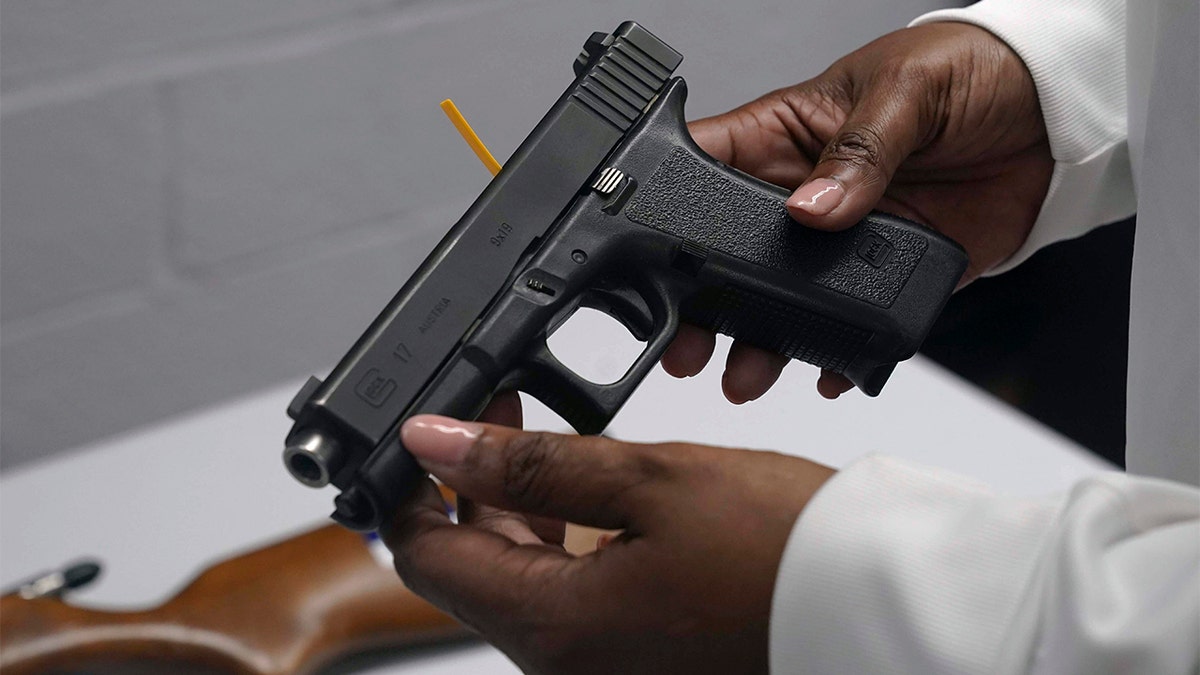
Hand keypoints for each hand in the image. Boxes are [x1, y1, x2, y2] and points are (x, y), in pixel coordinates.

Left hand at [381, 409, 834, 673]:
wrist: (884, 608)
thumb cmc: (788, 554)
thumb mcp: (650, 482)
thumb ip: (532, 464)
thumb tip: (434, 444)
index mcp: (556, 628)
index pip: (427, 558)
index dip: (410, 489)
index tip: (428, 434)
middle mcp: (568, 668)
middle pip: (475, 570)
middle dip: (474, 486)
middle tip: (499, 410)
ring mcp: (604, 671)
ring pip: (524, 583)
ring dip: (523, 509)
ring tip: (548, 436)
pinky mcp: (637, 661)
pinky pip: (573, 602)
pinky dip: (568, 544)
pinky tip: (594, 494)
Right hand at [663, 22, 1053, 400]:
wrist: (1054, 114)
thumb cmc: (968, 71)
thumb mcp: (905, 92)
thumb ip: (859, 150)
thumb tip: (810, 208)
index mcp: (783, 136)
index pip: (703, 167)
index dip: (665, 207)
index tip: (648, 251)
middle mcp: (801, 194)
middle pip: (726, 254)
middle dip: (701, 301)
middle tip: (689, 342)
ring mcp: (841, 241)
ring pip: (779, 301)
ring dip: (758, 340)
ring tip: (746, 373)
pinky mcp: (888, 274)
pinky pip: (852, 323)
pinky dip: (838, 353)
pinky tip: (828, 369)